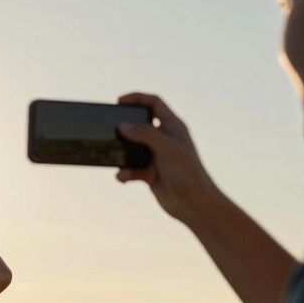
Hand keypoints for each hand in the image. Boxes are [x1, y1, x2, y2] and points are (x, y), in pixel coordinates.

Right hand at [115, 93, 221, 225]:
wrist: (193, 203)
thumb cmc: (187, 172)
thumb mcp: (167, 148)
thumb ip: (145, 134)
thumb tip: (122, 126)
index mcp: (172, 127)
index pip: (154, 103)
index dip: (137, 98)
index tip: (119, 102)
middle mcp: (163, 139)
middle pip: (139, 125)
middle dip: (124, 128)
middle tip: (110, 129)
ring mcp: (155, 156)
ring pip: (131, 148)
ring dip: (121, 154)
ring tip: (114, 157)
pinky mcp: (149, 173)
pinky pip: (130, 168)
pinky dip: (124, 173)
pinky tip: (123, 177)